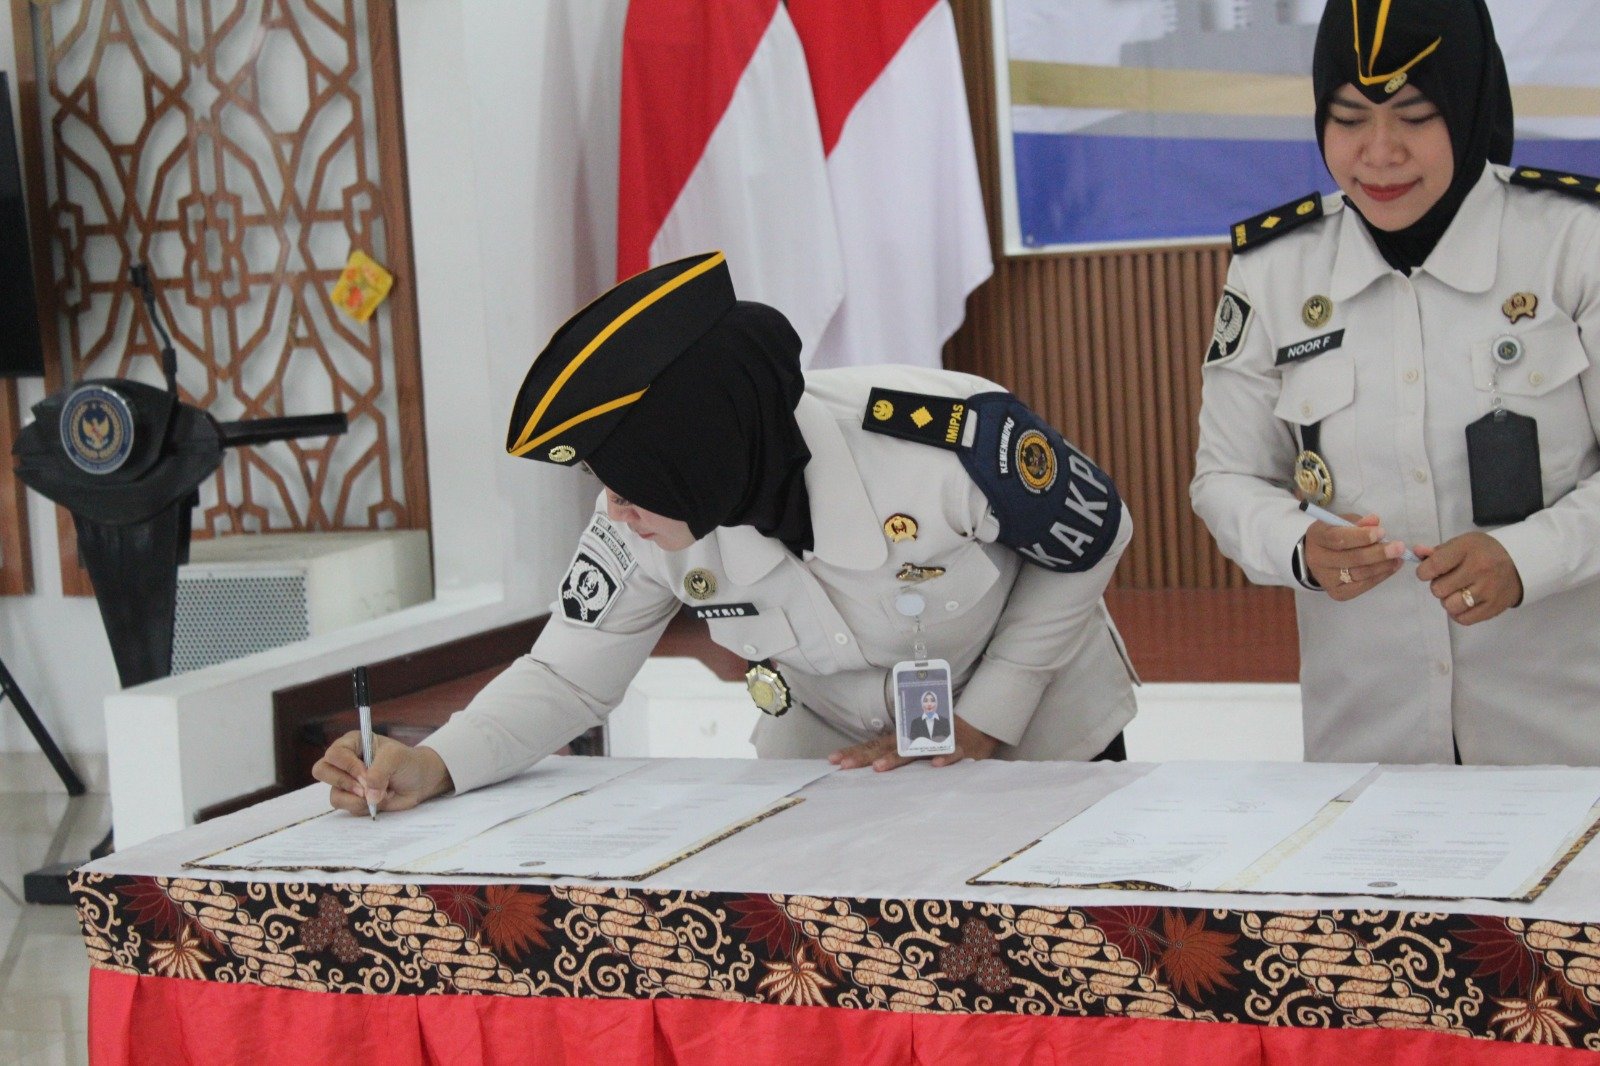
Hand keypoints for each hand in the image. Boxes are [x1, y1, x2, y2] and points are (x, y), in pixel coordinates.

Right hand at [312, 733, 452, 813]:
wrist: (419, 781)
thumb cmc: (407, 762)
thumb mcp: (396, 758)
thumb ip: (379, 772)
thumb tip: (368, 795)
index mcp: (353, 743)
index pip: (334, 754)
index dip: (348, 766)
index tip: (366, 774)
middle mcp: (344, 761)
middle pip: (322, 771)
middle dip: (345, 782)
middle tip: (365, 787)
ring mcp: (346, 781)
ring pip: (334, 794)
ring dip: (357, 799)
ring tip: (378, 794)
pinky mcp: (352, 798)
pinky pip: (346, 807)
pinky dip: (363, 807)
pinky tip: (378, 800)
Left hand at [827, 715, 998, 771]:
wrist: (977, 727)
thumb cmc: (940, 737)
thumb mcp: (915, 743)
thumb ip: (894, 752)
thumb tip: (868, 762)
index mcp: (902, 739)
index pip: (874, 746)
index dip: (854, 753)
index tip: (833, 760)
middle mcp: (915, 739)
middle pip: (885, 748)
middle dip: (865, 757)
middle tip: (845, 766)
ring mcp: (936, 742)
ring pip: (914, 750)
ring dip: (897, 758)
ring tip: (879, 768)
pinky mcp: (959, 748)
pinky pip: (952, 752)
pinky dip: (945, 757)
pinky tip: (935, 765)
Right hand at [1303, 513, 1407, 600]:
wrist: (1318, 558)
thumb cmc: (1334, 535)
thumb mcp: (1341, 522)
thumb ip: (1358, 522)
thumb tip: (1375, 522)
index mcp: (1317, 537)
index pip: (1338, 539)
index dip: (1361, 537)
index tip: (1382, 532)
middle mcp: (1318, 560)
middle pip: (1351, 559)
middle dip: (1378, 553)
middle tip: (1399, 547)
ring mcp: (1326, 579)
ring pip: (1359, 574)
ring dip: (1383, 566)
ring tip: (1398, 558)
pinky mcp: (1337, 593)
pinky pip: (1362, 586)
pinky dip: (1380, 577)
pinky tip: (1391, 567)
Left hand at [1414, 532, 1522, 624]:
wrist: (1520, 562)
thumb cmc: (1483, 552)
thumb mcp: (1462, 544)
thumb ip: (1437, 551)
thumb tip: (1416, 552)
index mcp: (1468, 549)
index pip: (1434, 565)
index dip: (1424, 572)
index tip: (1429, 572)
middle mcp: (1479, 569)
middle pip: (1438, 589)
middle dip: (1438, 586)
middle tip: (1449, 581)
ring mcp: (1488, 590)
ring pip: (1450, 606)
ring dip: (1448, 601)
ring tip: (1457, 592)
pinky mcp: (1494, 607)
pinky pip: (1463, 619)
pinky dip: (1458, 613)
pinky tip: (1464, 603)